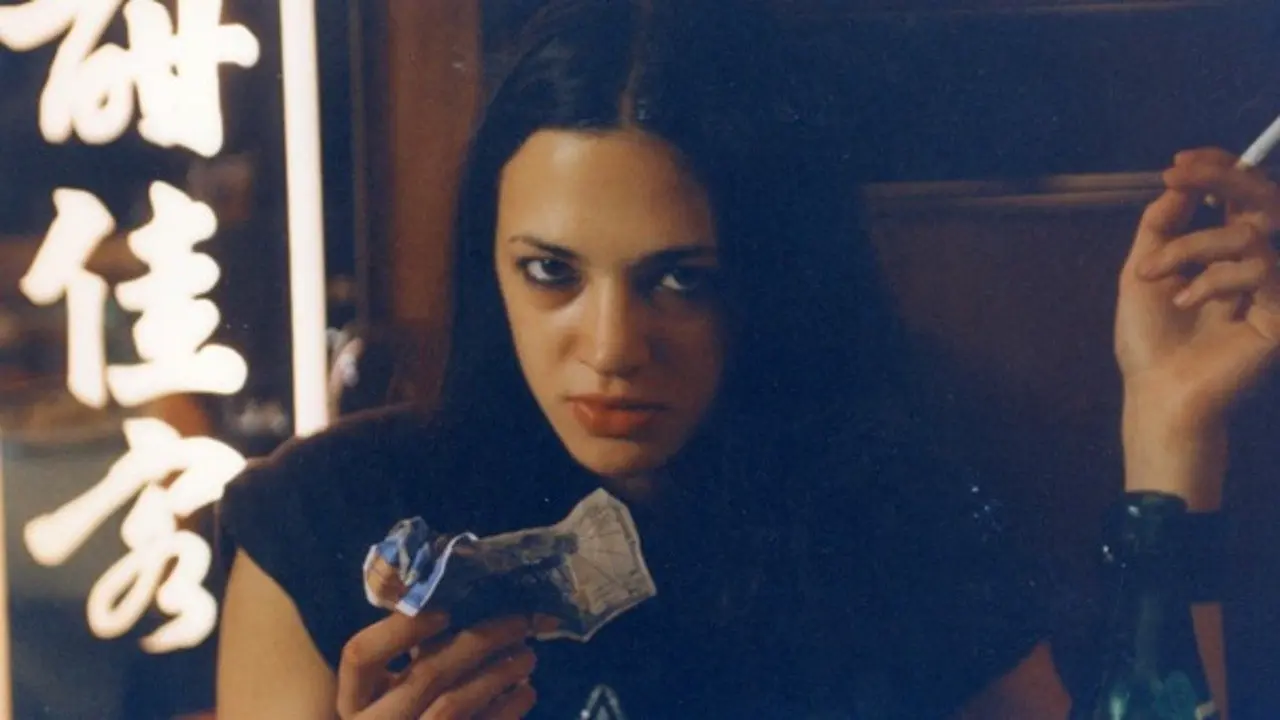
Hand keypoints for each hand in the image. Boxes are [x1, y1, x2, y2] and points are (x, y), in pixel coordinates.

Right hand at [335, 612, 540, 719]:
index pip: (361, 654)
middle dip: (477, 643)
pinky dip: (507, 709)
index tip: (445, 611)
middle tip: (518, 624)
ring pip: (453, 705)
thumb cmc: (404, 714)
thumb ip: (411, 651)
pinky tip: (525, 691)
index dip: (402, 629)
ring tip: (528, 655)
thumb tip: (462, 599)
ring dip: (498, 674)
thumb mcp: (392, 688)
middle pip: (424, 675)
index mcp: (354, 698)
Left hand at [1116, 148, 1279, 431]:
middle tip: (1179, 174)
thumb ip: (1160, 226)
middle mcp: (1257, 263)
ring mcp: (1273, 287)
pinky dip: (1212, 279)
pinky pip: (1259, 270)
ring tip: (1152, 274)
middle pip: (1262, 200)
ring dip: (1189, 246)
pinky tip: (1183, 301)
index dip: (1217, 170)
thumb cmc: (1150, 339)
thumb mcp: (1142, 272)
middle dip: (1220, 178)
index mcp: (1226, 251)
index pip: (1238, 196)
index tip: (1178, 163)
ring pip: (1248, 234)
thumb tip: (1178, 184)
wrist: (1157, 391)